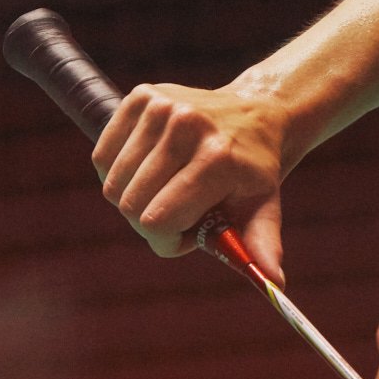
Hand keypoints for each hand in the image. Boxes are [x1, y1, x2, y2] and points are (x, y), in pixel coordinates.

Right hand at [93, 80, 291, 284]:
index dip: (165, 241)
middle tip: (176, 213)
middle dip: (149, 222)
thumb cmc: (253, 170)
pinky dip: (118, 171)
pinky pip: (102, 156)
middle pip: (130, 204)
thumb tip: (276, 283)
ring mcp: (161, 106)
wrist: (255, 113)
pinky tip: (150, 167)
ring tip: (167, 189)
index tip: (186, 237)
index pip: (157, 221)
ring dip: (133, 197)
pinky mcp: (141, 95)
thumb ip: (262, 245)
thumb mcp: (263, 207)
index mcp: (217, 158)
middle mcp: (187, 126)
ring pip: (113, 183)